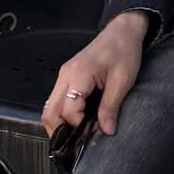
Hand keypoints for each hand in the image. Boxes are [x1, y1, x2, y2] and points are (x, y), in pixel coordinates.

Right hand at [41, 10, 148, 136]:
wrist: (122, 31)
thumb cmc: (123, 50)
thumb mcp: (122, 81)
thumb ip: (111, 107)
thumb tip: (106, 130)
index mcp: (79, 75)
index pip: (68, 111)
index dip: (78, 127)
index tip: (92, 134)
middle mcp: (66, 75)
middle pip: (49, 112)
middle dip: (60, 131)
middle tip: (78, 142)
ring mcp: (64, 76)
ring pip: (50, 108)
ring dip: (61, 124)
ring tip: (79, 133)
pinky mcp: (67, 78)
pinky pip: (58, 101)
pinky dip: (64, 115)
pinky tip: (79, 120)